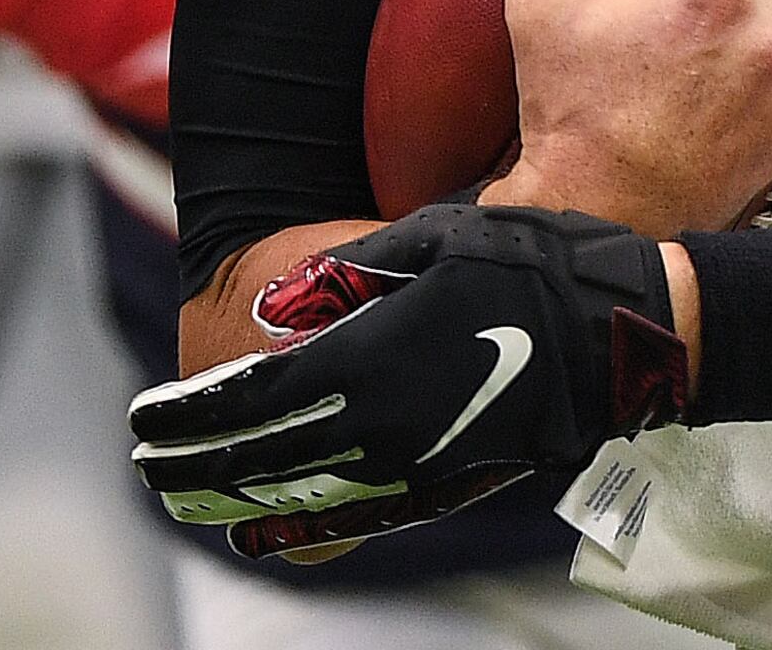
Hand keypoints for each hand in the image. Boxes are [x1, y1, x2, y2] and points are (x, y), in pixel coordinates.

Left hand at [129, 206, 688, 558]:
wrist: (626, 333)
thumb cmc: (531, 264)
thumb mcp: (435, 239)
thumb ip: (353, 271)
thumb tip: (282, 298)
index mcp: (372, 355)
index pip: (257, 395)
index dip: (194, 414)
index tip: (146, 421)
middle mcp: (385, 422)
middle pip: (268, 455)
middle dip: (200, 464)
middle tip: (149, 467)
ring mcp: (419, 461)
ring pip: (310, 493)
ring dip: (243, 500)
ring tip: (193, 501)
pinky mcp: (452, 482)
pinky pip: (366, 513)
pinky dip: (311, 526)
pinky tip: (276, 533)